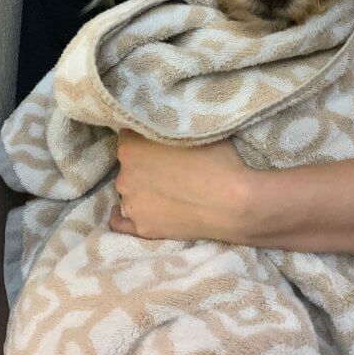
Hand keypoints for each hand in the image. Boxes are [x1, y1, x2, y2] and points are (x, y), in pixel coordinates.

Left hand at [109, 129, 252, 241]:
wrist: (233, 204)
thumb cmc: (217, 161)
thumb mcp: (192, 129)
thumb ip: (168, 127)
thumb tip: (163, 127)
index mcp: (131, 147)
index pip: (129, 135)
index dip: (146, 136)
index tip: (161, 140)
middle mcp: (124, 175)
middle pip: (129, 163)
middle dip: (144, 161)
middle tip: (170, 164)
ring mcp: (131, 204)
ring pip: (130, 189)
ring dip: (142, 186)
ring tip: (168, 189)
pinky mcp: (142, 227)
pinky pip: (119, 222)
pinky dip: (121, 216)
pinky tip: (131, 210)